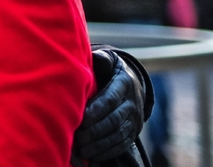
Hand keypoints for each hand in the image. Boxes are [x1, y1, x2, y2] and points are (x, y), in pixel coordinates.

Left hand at [72, 46, 150, 161]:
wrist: (132, 82)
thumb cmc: (109, 70)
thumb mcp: (108, 60)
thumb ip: (101, 59)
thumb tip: (94, 56)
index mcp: (124, 82)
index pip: (110, 98)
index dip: (97, 109)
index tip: (82, 118)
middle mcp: (132, 102)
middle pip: (114, 119)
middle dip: (96, 130)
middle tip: (78, 138)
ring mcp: (134, 118)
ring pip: (118, 134)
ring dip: (100, 144)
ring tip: (83, 149)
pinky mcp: (133, 131)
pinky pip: (122, 144)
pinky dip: (108, 151)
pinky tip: (94, 156)